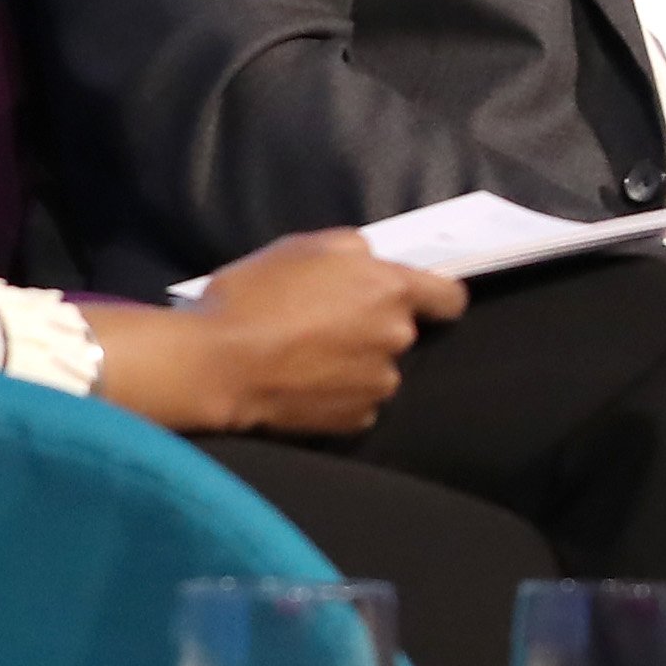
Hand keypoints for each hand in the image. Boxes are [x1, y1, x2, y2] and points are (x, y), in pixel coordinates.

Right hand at [92, 227, 462, 437]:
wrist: (216, 363)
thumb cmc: (253, 296)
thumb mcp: (302, 247)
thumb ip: (352, 250)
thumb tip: (372, 260)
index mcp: (391, 289)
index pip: (450, 297)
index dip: (435, 297)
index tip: (418, 300)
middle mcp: (397, 336)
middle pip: (403, 331)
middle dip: (374, 326)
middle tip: (324, 323)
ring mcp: (380, 382)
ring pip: (380, 368)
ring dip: (355, 362)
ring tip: (305, 356)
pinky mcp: (358, 417)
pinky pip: (359, 401)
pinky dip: (338, 394)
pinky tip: (303, 384)